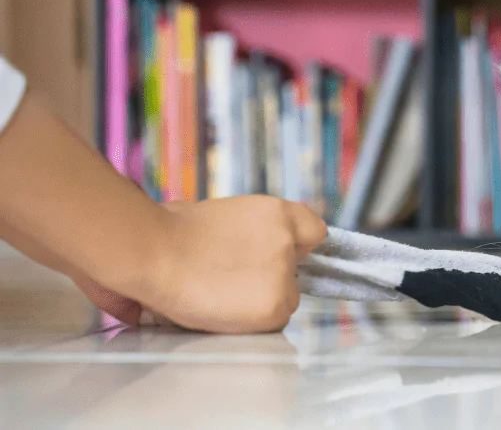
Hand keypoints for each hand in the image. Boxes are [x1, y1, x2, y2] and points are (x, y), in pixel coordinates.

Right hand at [136, 196, 327, 333]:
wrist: (152, 252)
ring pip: (285, 299)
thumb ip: (252, 232)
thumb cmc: (171, 231)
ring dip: (261, 302)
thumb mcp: (225, 215)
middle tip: (234, 281)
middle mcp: (288, 241)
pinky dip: (252, 321)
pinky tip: (223, 309)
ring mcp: (284, 274)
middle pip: (296, 272)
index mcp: (277, 212)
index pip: (313, 232)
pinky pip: (273, 321)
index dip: (297, 247)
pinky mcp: (276, 305)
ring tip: (220, 296)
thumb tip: (253, 249)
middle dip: (271, 279)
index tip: (282, 257)